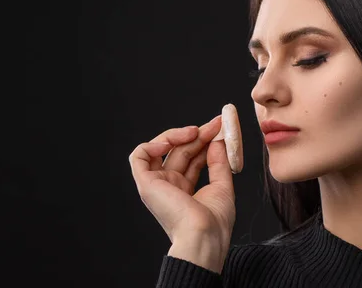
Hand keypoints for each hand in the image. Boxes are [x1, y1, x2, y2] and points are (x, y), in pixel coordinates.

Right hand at [128, 115, 235, 257]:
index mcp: (186, 190)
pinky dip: (151, 145)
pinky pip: (139, 157)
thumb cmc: (215, 222)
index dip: (206, 141)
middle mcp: (170, 186)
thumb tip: (217, 139)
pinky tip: (170, 142)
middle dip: (199, 134)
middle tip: (215, 125)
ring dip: (179, 135)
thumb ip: (218, 161)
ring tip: (196, 131)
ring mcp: (158, 184)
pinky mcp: (146, 184)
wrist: (204, 236)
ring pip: (161, 149)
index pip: (194, 157)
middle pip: (181, 151)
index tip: (220, 127)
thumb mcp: (222, 185)